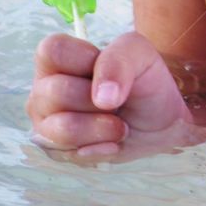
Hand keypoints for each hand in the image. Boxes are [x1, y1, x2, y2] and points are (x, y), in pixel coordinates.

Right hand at [26, 30, 190, 157]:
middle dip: (98, 100)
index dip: (83, 61)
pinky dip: (102, 148)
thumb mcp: (139, 53)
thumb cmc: (144, 78)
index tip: (109, 69)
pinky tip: (113, 141)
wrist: (161, 118)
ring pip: (62, 129)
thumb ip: (117, 61)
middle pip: (57, 93)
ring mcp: (46, 124)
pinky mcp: (57, 153)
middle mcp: (44, 90)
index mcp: (57, 58)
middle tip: (118, 101)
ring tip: (119, 125)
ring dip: (101, 128)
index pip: (50, 51)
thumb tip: (101, 97)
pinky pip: (73, 154)